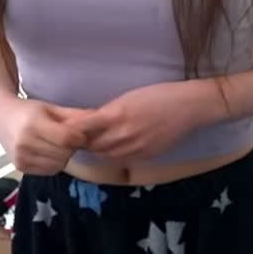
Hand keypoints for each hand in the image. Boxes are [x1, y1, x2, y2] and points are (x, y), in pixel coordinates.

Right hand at [0, 95, 87, 174]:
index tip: (78, 134)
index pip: (67, 138)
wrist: (0, 119)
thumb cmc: (29, 111)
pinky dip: (54, 163)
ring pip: (59, 164)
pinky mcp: (21, 167)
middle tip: (65, 138)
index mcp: (34, 124)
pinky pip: (49, 170)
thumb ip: (75, 116)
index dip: (78, 138)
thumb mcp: (51, 108)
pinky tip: (47, 152)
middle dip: (71, 147)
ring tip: (55, 144)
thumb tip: (101, 120)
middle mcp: (25, 142)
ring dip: (63, 156)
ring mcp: (22, 157)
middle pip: (64, 153)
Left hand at [75, 81, 218, 160]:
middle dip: (81, 140)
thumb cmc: (159, 95)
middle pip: (90, 144)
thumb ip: (108, 112)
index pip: (81, 128)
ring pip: (103, 154)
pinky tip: (114, 145)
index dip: (70, 129)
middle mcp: (121, 136)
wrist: (189, 107)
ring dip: (96, 148)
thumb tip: (89, 120)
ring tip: (92, 141)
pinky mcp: (143, 157)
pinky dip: (112, 153)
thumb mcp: (128, 97)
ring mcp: (133, 149)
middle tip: (73, 136)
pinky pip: (119, 158)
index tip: (62, 126)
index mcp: (115, 116)